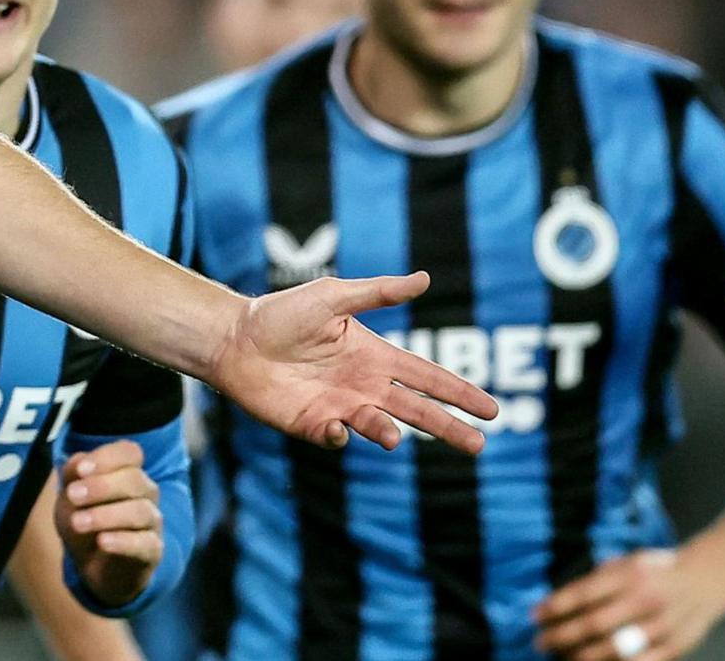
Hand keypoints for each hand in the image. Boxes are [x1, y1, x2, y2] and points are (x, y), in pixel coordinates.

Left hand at [54, 440, 160, 607]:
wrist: (92, 565)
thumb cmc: (83, 520)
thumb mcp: (69, 496)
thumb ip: (72, 474)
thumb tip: (80, 462)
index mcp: (127, 471)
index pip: (130, 452)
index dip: (107, 458)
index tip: (81, 470)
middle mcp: (145, 492)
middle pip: (135, 480)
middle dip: (101, 486)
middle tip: (73, 495)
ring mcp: (152, 521)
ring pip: (140, 511)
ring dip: (106, 515)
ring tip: (78, 522)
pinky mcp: (153, 550)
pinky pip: (145, 543)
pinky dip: (123, 541)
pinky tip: (102, 541)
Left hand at [209, 272, 499, 452]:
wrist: (233, 339)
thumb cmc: (280, 314)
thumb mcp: (331, 296)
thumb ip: (377, 293)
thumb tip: (424, 278)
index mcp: (374, 356)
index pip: (427, 377)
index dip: (459, 393)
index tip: (491, 410)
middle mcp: (364, 385)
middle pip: (416, 410)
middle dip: (448, 428)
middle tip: (479, 446)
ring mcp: (340, 407)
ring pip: (381, 427)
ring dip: (390, 432)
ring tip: (395, 436)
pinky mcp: (313, 424)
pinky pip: (337, 438)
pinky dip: (343, 437)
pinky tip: (338, 427)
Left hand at [532, 549, 724, 660]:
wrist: (705, 580)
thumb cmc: (655, 571)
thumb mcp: (625, 563)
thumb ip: (596, 581)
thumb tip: (557, 602)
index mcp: (630, 574)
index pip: (584, 593)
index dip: (556, 606)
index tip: (534, 616)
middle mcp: (646, 599)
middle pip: (595, 624)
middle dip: (562, 635)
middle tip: (541, 642)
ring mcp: (662, 625)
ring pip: (615, 649)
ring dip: (583, 657)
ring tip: (563, 657)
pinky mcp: (675, 646)